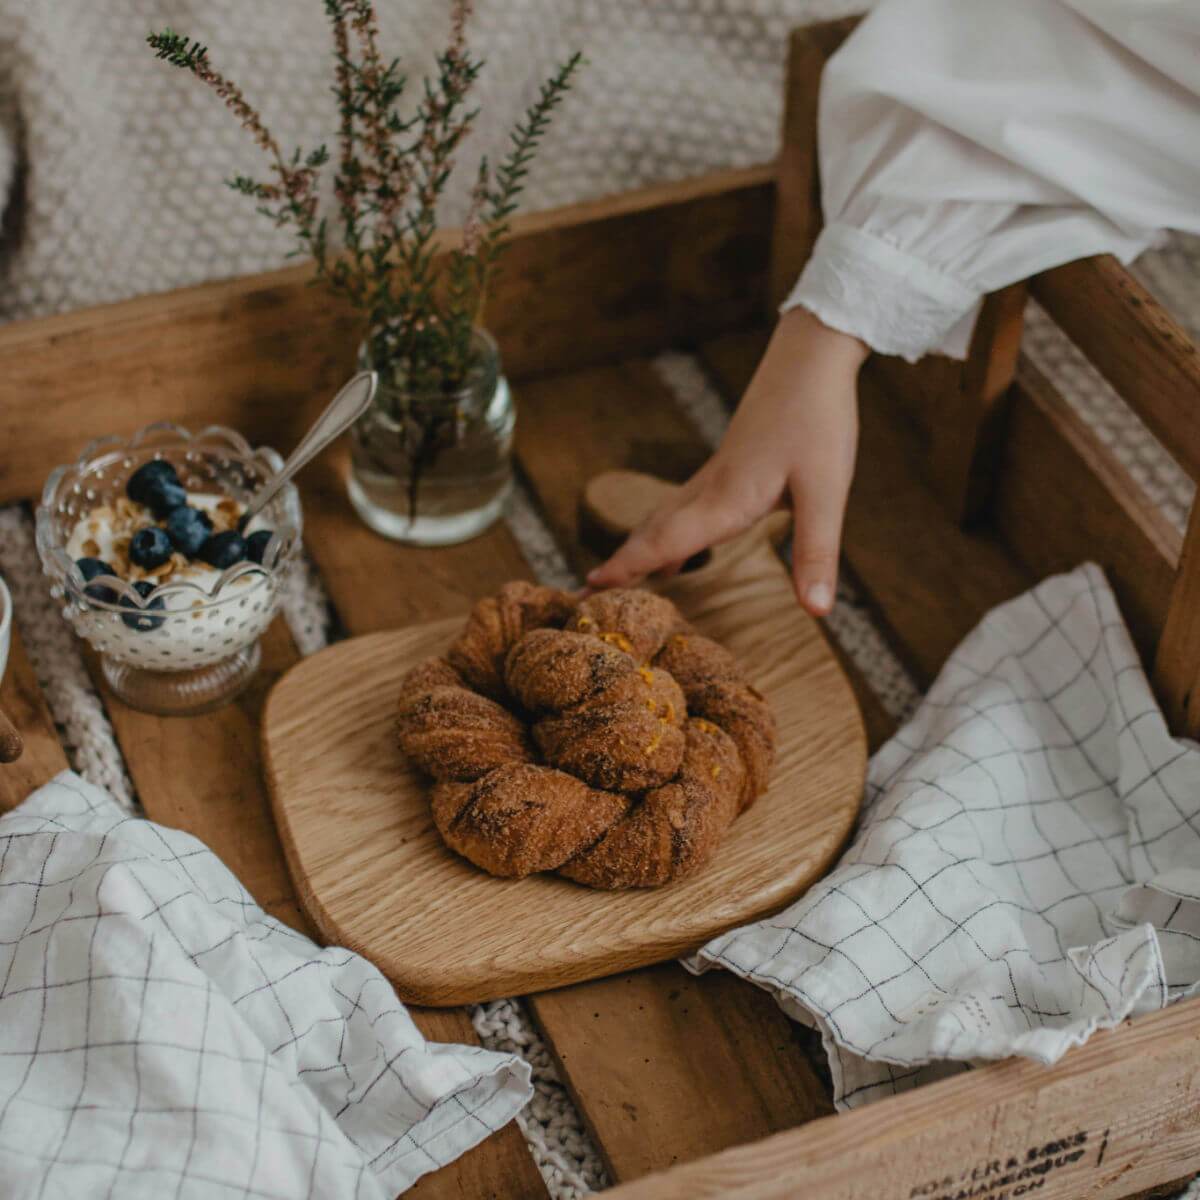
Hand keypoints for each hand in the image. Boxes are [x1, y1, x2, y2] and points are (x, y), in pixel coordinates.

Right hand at [586, 307, 867, 614]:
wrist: (811, 356)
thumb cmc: (818, 419)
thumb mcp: (827, 492)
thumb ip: (816, 553)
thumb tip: (817, 612)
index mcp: (725, 499)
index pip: (666, 541)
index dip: (629, 567)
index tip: (590, 588)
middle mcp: (710, 489)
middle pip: (652, 532)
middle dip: (619, 565)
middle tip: (582, 594)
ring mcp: (715, 475)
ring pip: (663, 518)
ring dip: (638, 549)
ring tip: (616, 578)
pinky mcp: (727, 467)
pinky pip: (682, 508)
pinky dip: (664, 533)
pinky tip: (673, 549)